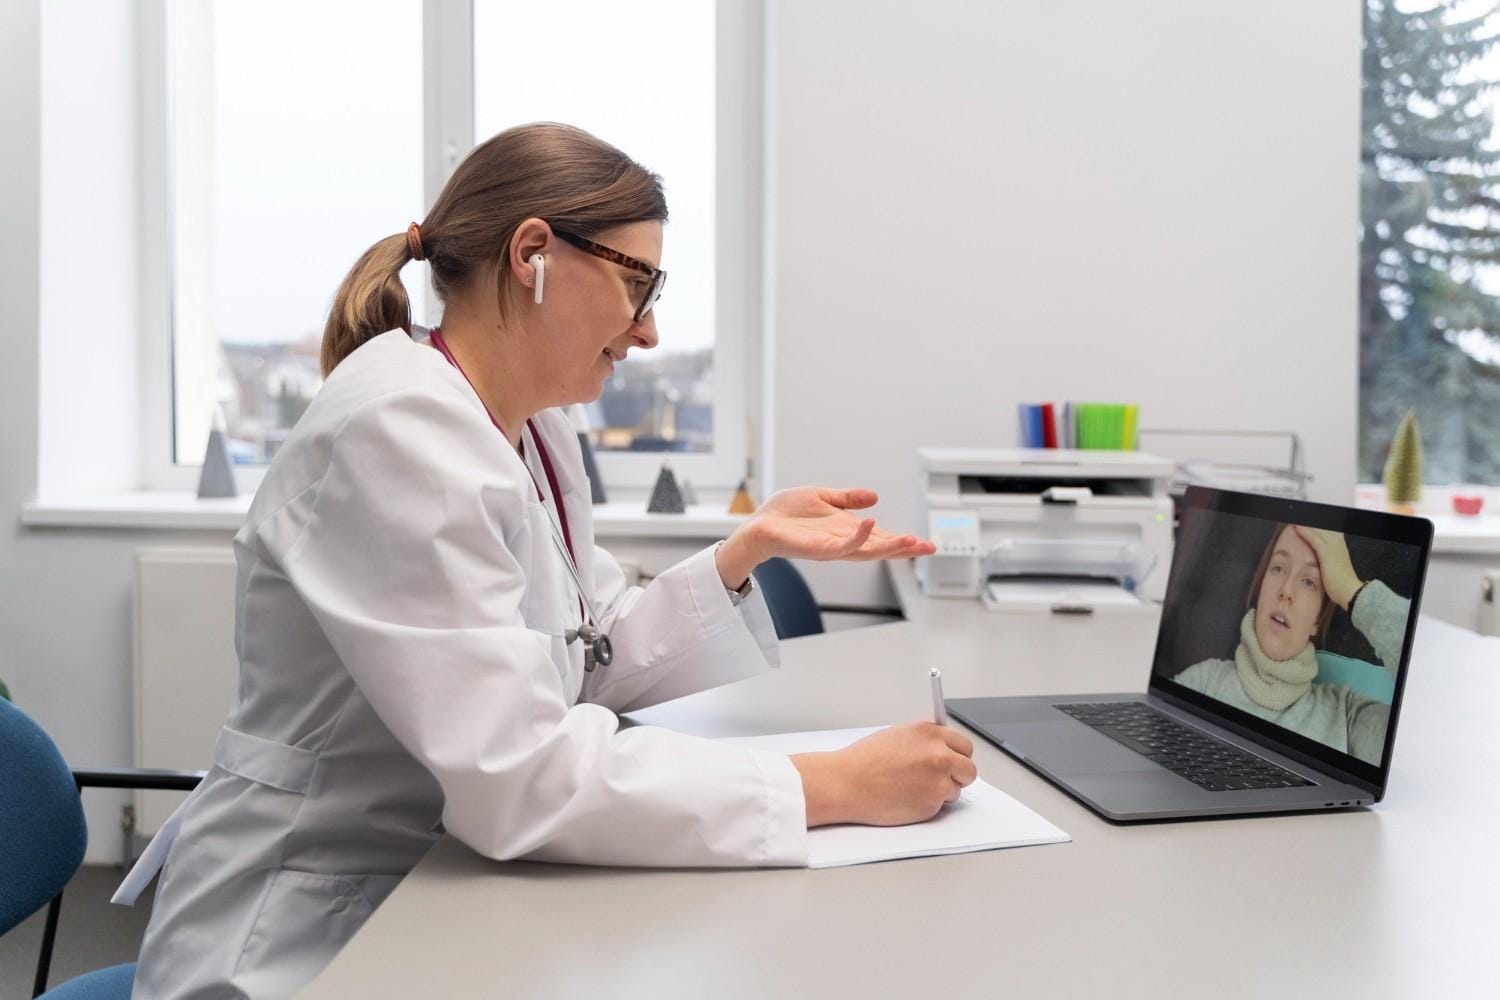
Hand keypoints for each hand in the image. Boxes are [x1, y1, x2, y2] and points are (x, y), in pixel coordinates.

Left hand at [716, 487, 937, 588]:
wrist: (757, 525)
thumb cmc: (784, 514)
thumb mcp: (823, 498)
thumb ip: (848, 498)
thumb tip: (875, 496)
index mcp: (846, 531)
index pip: (880, 538)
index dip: (902, 541)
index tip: (925, 542)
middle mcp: (842, 543)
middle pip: (880, 549)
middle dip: (905, 549)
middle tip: (930, 548)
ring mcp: (831, 548)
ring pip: (866, 551)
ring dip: (889, 546)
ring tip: (910, 540)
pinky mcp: (817, 550)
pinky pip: (841, 546)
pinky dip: (857, 538)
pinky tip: (870, 524)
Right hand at [790, 722, 976, 827]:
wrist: (846, 783)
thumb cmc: (864, 761)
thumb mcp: (898, 736)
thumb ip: (925, 741)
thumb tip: (942, 748)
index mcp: (930, 734)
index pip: (964, 745)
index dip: (957, 755)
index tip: (952, 761)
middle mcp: (939, 755)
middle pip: (969, 769)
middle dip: (958, 775)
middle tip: (941, 779)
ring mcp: (938, 781)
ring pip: (956, 790)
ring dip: (942, 791)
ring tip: (913, 788)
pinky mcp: (932, 804)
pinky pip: (940, 806)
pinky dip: (928, 805)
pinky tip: (906, 798)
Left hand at [1292, 525, 1362, 610]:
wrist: (1350, 592)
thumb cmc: (1341, 584)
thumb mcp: (1332, 568)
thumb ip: (1324, 560)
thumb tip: (1315, 560)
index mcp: (1339, 547)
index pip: (1328, 530)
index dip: (1317, 525)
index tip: (1305, 521)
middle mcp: (1338, 545)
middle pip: (1323, 527)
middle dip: (1311, 522)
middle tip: (1298, 516)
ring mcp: (1334, 548)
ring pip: (1319, 530)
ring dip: (1306, 524)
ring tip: (1295, 520)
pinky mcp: (1328, 554)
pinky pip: (1316, 539)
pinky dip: (1306, 532)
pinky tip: (1298, 527)